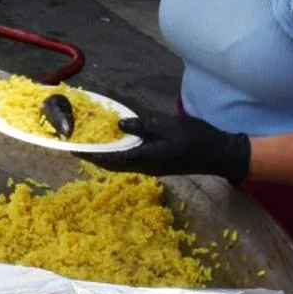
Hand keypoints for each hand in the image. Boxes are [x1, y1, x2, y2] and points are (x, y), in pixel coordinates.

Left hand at [85, 109, 251, 183]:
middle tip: (77, 145)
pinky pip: (131, 161)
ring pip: (121, 164)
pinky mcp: (158, 164)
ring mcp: (152, 167)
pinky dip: (119, 153)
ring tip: (91, 143)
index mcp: (145, 158)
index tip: (73, 150)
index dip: (91, 155)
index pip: (111, 159)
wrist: (219, 154)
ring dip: (105, 156)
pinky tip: (116, 143)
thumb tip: (118, 126)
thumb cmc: (196, 138)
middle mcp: (145, 166)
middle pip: (112, 164)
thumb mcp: (168, 126)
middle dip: (93, 156)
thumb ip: (143, 126)